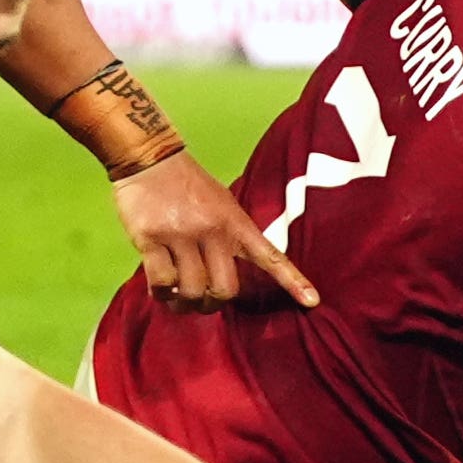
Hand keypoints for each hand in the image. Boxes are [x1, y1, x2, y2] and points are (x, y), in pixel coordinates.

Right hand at [115, 147, 315, 310]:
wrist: (150, 159)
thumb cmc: (187, 186)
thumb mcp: (221, 203)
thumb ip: (231, 237)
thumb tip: (230, 279)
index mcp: (235, 222)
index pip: (270, 256)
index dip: (292, 281)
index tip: (313, 302)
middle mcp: (212, 230)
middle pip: (225, 289)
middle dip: (214, 303)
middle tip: (203, 301)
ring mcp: (181, 234)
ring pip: (191, 290)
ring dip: (184, 302)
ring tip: (177, 297)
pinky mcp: (151, 239)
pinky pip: (162, 281)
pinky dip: (161, 293)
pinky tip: (161, 288)